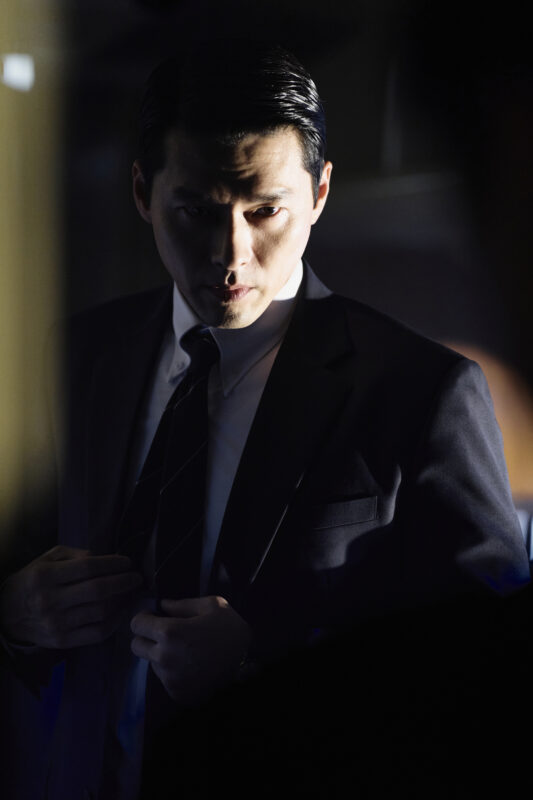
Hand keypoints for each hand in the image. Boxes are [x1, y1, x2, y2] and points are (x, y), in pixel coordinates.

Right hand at [0, 545, 142, 647]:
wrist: (7, 616)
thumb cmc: (31, 582)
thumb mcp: (46, 559)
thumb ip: (73, 555)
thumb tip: (100, 557)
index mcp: (45, 576)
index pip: (88, 568)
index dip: (112, 564)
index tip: (127, 562)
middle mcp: (50, 600)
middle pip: (98, 590)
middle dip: (123, 582)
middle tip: (136, 577)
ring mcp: (56, 624)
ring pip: (101, 611)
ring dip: (122, 600)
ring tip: (130, 592)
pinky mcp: (63, 641)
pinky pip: (97, 633)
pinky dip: (115, 622)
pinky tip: (121, 611)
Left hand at [130, 595, 251, 705]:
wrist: (250, 666)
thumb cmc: (231, 631)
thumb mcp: (212, 606)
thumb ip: (182, 604)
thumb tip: (162, 605)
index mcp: (170, 632)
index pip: (136, 624)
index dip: (144, 618)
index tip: (153, 617)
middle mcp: (164, 657)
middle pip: (136, 646)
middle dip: (147, 637)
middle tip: (165, 634)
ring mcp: (169, 679)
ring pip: (152, 663)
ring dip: (161, 655)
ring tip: (185, 651)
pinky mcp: (176, 694)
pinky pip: (165, 678)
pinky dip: (173, 671)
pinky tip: (192, 665)